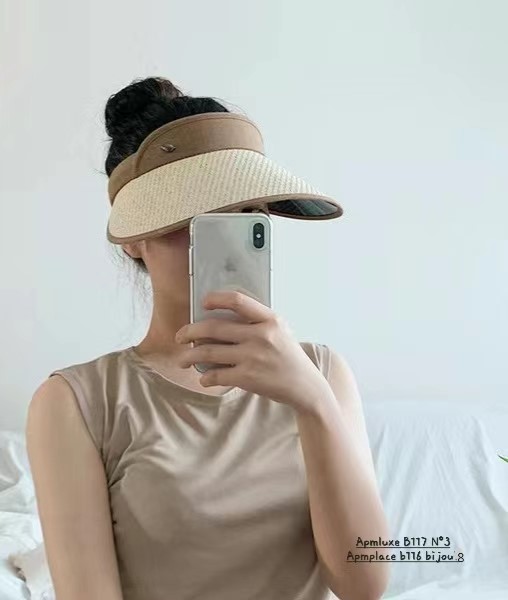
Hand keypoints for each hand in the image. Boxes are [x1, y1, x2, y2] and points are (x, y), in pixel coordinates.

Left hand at [174, 290, 328, 413]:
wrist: (305, 386)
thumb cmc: (289, 357)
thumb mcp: (280, 331)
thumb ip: (257, 322)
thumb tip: (221, 317)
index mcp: (269, 319)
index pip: (238, 300)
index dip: (216, 299)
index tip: (203, 303)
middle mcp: (260, 335)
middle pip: (214, 327)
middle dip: (190, 331)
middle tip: (180, 336)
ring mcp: (253, 356)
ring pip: (209, 351)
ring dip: (190, 356)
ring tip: (183, 360)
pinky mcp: (248, 377)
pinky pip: (217, 374)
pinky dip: (206, 377)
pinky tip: (204, 378)